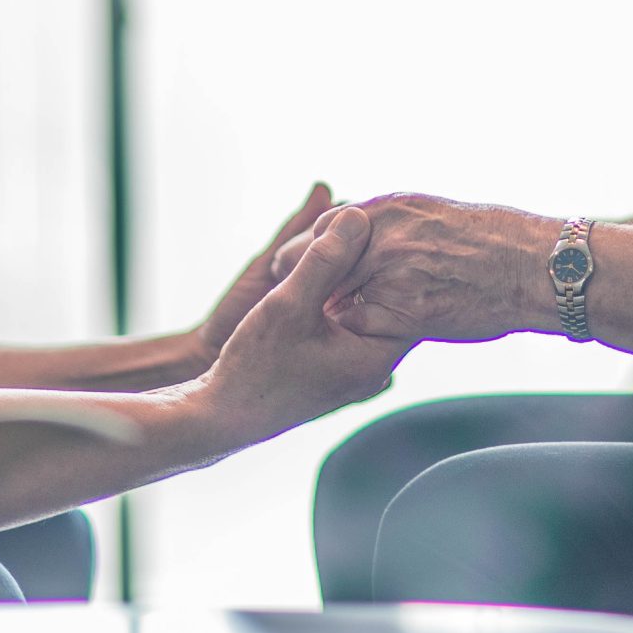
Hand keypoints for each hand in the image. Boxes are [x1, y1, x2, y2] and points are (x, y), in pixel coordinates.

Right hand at [202, 207, 410, 442]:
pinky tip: (316, 275)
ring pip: (368, 307)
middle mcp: (373, 366)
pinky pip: (350, 318)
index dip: (395, 259)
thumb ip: (325, 260)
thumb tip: (358, 216)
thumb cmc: (254, 369)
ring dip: (352, 278)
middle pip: (391, 301)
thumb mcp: (289, 304)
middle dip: (373, 265)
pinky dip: (338, 294)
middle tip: (357, 228)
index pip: (410, 298)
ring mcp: (354, 366)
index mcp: (375, 358)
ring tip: (333, 246)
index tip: (380, 228)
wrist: (221, 415)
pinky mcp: (335, 362)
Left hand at [326, 193, 560, 343]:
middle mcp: (383, 235)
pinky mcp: (408, 312)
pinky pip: (363, 326)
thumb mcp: (427, 212)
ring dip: (344, 310)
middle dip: (324, 285)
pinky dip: (367, 332)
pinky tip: (384, 330)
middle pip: (322, 266)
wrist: (530, 265)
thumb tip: (354, 237)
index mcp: (386, 208)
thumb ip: (386, 224)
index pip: (324, 230)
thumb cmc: (487, 238)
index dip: (320, 254)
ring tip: (357, 316)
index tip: (323, 269)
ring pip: (339, 299)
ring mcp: (393, 274)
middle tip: (331, 300)